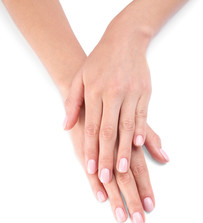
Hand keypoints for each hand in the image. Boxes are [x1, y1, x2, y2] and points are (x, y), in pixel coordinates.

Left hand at [64, 7, 151, 182]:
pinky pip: (142, 115)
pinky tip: (139, 145)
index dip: (90, 149)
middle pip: (109, 131)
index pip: (91, 127)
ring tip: (123, 168)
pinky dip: (141, 131)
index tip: (90, 168)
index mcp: (94, 92)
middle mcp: (112, 94)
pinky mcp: (143, 93)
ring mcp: (130, 94)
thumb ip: (72, 103)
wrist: (124, 40)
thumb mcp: (79, 78)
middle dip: (107, 156)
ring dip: (125, 149)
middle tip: (107, 176)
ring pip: (127, 126)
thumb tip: (65, 126)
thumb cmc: (99, 61)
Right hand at [70, 103, 168, 222]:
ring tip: (121, 216)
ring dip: (115, 197)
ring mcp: (98, 147)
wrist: (87, 94)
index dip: (145, 188)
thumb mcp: (135, 120)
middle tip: (138, 220)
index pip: (139, 169)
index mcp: (129, 141)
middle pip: (125, 177)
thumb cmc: (113, 109)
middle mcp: (115, 146)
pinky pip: (89, 168)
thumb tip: (165, 157)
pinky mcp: (83, 146)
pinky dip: (95, 183)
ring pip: (108, 176)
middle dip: (132, 199)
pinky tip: (101, 197)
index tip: (150, 206)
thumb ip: (150, 139)